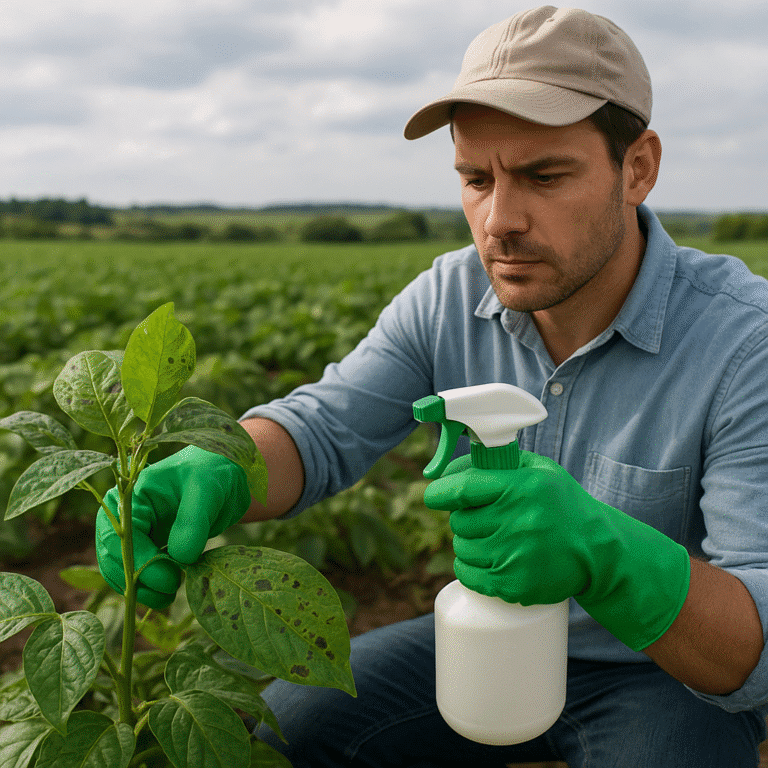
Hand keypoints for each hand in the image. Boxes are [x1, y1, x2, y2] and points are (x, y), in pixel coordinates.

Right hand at [96, 446, 250, 608]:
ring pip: (121, 572)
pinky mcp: (145, 550)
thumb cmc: (214, 475)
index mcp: (130, 497)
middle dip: (138, 581)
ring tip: (171, 595)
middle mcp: (123, 517)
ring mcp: (132, 535)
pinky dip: (148, 589)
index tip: (170, 581)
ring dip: (142, 590)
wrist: (226, 480)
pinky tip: (170, 593)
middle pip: (112, 558)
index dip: (139, 564)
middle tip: (172, 591)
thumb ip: (192, 521)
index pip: (120, 537)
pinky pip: (136, 576)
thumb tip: (179, 558)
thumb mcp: (208, 490)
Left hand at [423, 452, 690, 650]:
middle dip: (464, 518)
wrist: (598, 552)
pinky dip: (470, 568)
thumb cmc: (561, 504)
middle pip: (459, 521)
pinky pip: (469, 575)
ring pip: (462, 548)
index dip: (440, 492)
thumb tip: (445, 470)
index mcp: (522, 488)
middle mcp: (517, 522)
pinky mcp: (513, 585)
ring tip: (493, 538)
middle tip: (484, 518)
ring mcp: (514, 556)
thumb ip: (493, 463)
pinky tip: (488, 559)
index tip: (433, 495)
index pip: (462, 489)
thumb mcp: (537, 470)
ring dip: (468, 543)